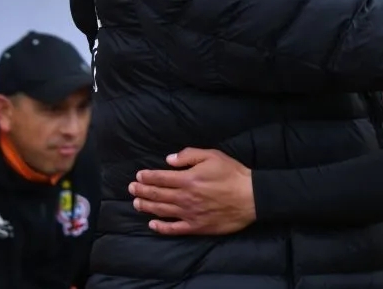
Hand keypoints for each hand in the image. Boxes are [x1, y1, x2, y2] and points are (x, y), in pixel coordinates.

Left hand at [129, 148, 254, 234]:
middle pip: (157, 194)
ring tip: (136, 203)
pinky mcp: (196, 226)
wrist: (250, 197)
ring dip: (146, 206)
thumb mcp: (213, 156)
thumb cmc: (233, 174)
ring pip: (161, 211)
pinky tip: (152, 224)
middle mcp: (184, 197)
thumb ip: (190, 155)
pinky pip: (174, 228)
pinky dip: (161, 227)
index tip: (138, 175)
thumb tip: (169, 160)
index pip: (160, 177)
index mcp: (188, 179)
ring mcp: (189, 213)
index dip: (147, 176)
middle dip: (142, 190)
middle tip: (132, 188)